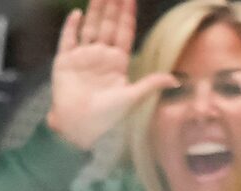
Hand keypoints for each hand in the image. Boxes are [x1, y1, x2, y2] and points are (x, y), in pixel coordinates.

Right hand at [46, 0, 177, 154]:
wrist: (78, 129)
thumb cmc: (105, 118)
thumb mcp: (132, 98)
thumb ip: (151, 83)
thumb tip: (176, 81)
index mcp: (117, 62)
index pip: (124, 31)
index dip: (127, 13)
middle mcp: (100, 56)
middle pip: (108, 24)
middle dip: (112, 5)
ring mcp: (82, 58)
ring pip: (90, 27)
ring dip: (94, 10)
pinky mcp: (64, 63)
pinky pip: (68, 40)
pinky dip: (71, 27)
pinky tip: (77, 13)